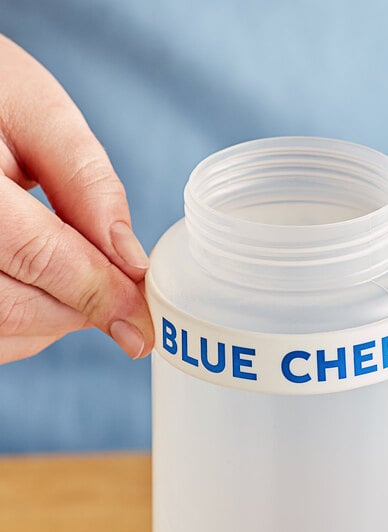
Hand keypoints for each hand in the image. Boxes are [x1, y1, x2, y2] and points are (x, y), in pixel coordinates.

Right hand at [0, 35, 152, 361]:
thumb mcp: (38, 113)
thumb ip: (88, 184)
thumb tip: (132, 262)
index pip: (39, 255)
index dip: (100, 293)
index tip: (143, 320)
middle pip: (15, 307)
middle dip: (82, 309)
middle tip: (118, 295)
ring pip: (0, 331)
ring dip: (54, 321)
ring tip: (77, 278)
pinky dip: (24, 326)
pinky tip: (41, 287)